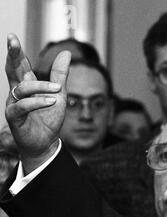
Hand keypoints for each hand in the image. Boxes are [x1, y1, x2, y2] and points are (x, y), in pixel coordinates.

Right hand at [5, 33, 70, 173]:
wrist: (47, 142)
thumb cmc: (49, 118)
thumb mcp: (59, 94)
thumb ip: (60, 75)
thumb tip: (66, 52)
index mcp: (26, 85)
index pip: (20, 65)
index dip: (16, 52)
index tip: (12, 37)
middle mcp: (17, 93)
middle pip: (12, 70)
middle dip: (12, 55)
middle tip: (12, 40)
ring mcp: (14, 104)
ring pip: (22, 88)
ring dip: (41, 87)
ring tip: (57, 91)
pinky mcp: (14, 117)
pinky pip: (22, 106)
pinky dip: (37, 102)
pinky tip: (50, 101)